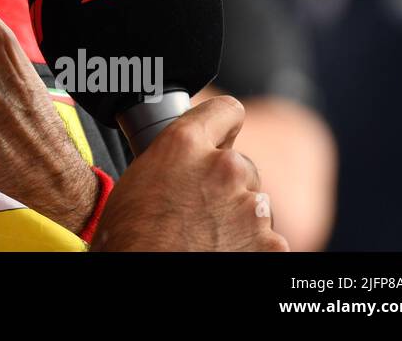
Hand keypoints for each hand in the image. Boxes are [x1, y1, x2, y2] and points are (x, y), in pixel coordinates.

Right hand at [92, 94, 289, 251]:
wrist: (146, 289)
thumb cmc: (130, 243)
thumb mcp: (138, 181)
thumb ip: (170, 162)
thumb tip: (180, 164)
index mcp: (184, 145)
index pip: (226, 111)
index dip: (222, 124)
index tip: (220, 136)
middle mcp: (223, 168)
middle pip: (239, 164)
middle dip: (224, 183)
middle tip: (197, 208)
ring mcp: (250, 207)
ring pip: (252, 201)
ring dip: (237, 214)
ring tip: (204, 237)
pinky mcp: (271, 243)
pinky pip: (265, 236)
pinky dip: (249, 245)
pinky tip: (219, 252)